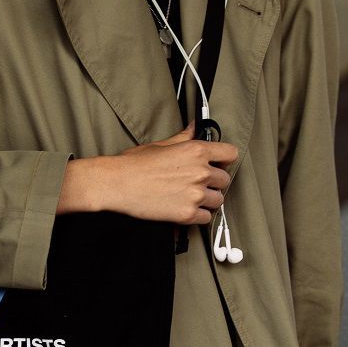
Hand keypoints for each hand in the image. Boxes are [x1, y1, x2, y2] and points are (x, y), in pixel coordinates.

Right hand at [104, 118, 238, 224]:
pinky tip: (185, 209)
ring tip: (190, 198)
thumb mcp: (161, 145)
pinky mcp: (188, 214)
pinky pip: (206, 218)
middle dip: (214, 183)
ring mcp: (195, 194)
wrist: (117, 184)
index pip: (230, 153)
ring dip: (207, 200)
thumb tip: (194, 128)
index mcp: (196, 151)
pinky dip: (198, 216)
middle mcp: (200, 172)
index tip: (218, 164)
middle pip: (224, 180)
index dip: (225, 160)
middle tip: (198, 184)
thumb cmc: (134, 164)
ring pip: (218, 201)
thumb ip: (183, 138)